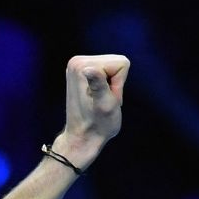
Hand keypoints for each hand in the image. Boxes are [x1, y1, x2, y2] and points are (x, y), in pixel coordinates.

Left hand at [58, 53, 129, 167]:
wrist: (84, 136)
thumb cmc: (97, 123)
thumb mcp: (104, 104)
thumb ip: (98, 84)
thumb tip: (88, 68)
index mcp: (80, 65)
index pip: (121, 63)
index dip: (119, 83)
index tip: (107, 98)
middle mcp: (76, 61)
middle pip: (117, 63)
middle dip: (116, 83)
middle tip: (104, 101)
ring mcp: (78, 66)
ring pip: (115, 68)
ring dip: (113, 86)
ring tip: (101, 101)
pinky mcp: (82, 72)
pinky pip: (109, 72)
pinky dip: (108, 85)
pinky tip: (97, 97)